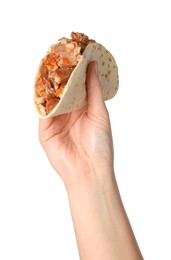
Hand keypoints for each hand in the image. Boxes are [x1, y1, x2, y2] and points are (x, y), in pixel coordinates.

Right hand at [39, 62, 113, 187]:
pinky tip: (44, 84)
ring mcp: (56, 121)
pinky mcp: (45, 129)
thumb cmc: (99, 144)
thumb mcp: (100, 113)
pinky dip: (42, 98)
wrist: (89, 170)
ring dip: (50, 83)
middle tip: (61, 55)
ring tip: (50, 64)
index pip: (77, 87)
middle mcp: (69, 114)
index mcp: (84, 110)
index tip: (76, 54)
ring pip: (51, 98)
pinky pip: (42, 110)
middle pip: (63, 90)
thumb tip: (92, 65)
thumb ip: (94, 89)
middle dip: (61, 75)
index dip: (76, 72)